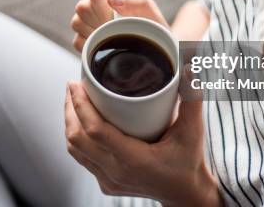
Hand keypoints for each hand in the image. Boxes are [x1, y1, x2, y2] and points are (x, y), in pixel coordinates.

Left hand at [64, 76, 220, 205]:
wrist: (186, 194)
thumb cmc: (189, 162)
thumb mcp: (193, 131)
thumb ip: (192, 99)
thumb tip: (188, 68)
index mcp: (134, 159)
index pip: (95, 131)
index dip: (80, 105)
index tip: (75, 84)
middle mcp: (116, 172)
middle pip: (77, 138)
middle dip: (70, 109)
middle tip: (73, 86)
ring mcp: (109, 180)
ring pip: (75, 149)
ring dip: (70, 123)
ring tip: (73, 100)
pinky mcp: (106, 183)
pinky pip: (82, 158)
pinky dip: (77, 137)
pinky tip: (82, 121)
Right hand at [70, 0, 167, 51]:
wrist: (153, 39)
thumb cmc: (151, 21)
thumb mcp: (148, 10)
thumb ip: (134, 1)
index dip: (105, 9)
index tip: (117, 19)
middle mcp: (97, 1)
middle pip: (82, 8)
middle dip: (100, 22)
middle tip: (116, 29)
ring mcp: (88, 17)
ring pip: (76, 23)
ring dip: (95, 32)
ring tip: (111, 35)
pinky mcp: (84, 34)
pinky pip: (77, 41)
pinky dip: (89, 45)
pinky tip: (103, 44)